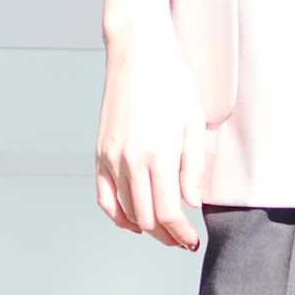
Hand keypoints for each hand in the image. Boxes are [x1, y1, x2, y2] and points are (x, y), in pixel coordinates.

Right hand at [95, 17, 209, 252]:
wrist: (138, 53)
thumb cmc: (172, 82)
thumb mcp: (194, 121)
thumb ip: (192, 166)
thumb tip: (190, 203)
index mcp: (159, 153)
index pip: (168, 211)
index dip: (181, 233)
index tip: (191, 241)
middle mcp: (131, 159)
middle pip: (146, 217)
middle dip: (165, 235)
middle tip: (181, 241)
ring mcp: (112, 157)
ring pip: (125, 210)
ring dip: (144, 227)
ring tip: (162, 232)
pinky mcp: (100, 152)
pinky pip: (103, 196)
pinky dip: (116, 214)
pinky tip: (132, 221)